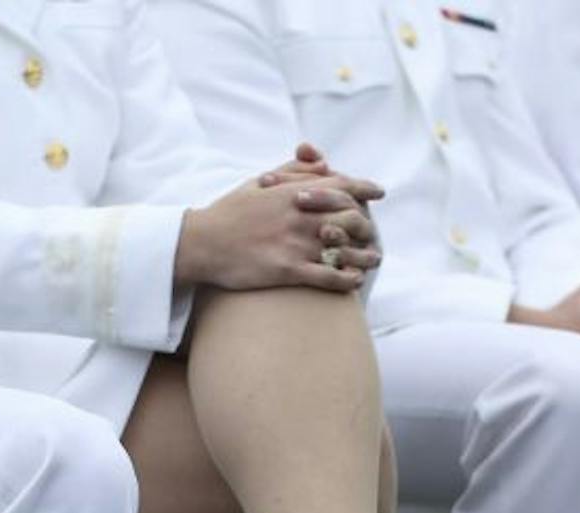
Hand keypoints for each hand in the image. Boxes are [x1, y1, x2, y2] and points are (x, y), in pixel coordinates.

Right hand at [178, 146, 386, 291]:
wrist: (202, 243)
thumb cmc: (230, 212)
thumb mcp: (260, 183)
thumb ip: (293, 171)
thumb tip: (323, 163)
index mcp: (294, 191)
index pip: (341, 184)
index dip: (364, 187)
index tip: (378, 192)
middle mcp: (299, 215)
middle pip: (351, 217)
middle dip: (366, 226)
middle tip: (371, 236)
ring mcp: (295, 242)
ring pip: (345, 249)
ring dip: (364, 257)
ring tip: (372, 262)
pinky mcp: (287, 270)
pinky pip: (328, 276)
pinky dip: (347, 280)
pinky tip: (354, 282)